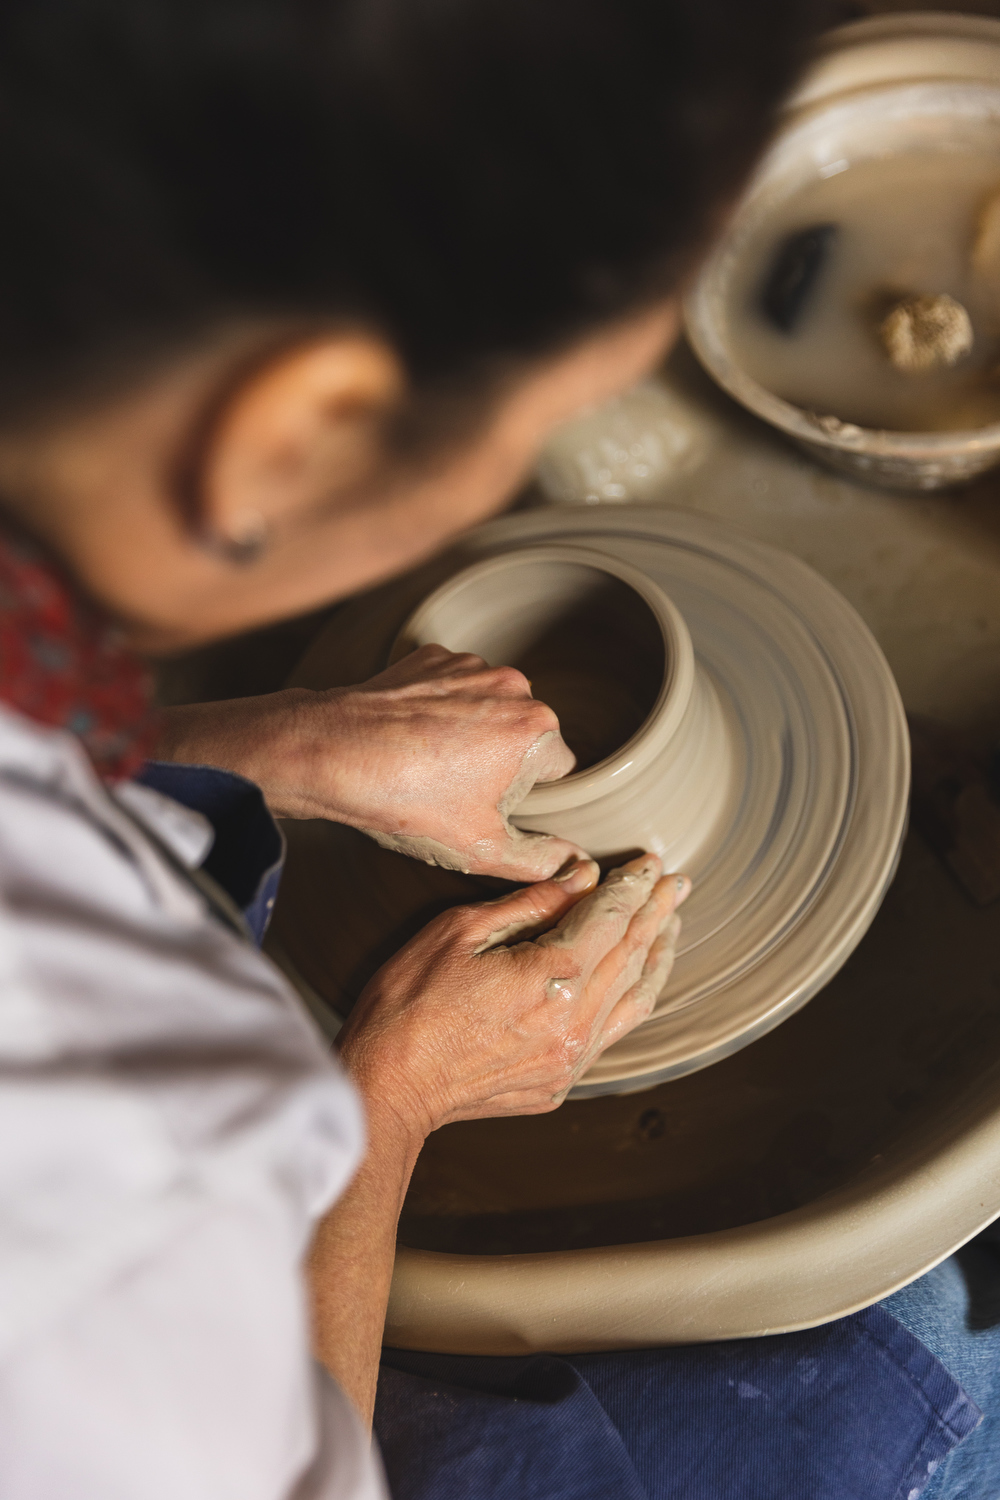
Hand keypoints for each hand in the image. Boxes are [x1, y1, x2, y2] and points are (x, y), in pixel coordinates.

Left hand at [158, 644, 584, 880]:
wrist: (332, 753)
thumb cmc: (408, 803)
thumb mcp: (482, 849)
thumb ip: (541, 860)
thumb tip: (576, 864)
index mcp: (537, 729)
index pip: (557, 767)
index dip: (524, 794)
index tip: (486, 806)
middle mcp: (513, 685)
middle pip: (523, 732)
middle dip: (499, 758)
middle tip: (453, 789)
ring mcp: (470, 665)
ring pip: (488, 708)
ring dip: (470, 731)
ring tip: (428, 763)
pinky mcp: (433, 656)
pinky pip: (453, 688)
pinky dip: (438, 709)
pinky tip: (410, 738)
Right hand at [338, 853, 690, 1140]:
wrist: (387, 1087)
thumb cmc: (408, 1004)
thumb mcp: (458, 932)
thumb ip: (529, 903)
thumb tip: (581, 877)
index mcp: (552, 975)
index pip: (612, 916)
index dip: (633, 885)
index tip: (649, 862)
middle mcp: (574, 1020)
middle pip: (632, 954)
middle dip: (657, 913)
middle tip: (677, 883)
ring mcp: (571, 1058)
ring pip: (635, 998)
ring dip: (656, 956)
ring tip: (670, 925)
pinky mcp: (560, 1081)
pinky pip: (613, 1032)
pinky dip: (633, 997)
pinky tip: (635, 979)